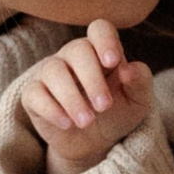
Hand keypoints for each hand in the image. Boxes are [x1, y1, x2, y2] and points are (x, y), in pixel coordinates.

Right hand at [21, 19, 154, 173]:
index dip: (105, 40)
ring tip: (87, 122)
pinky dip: (51, 109)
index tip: (112, 62)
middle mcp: (73, 56)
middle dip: (92, 79)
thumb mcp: (138, 100)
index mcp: (101, 50)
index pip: (99, 29)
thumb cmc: (118, 113)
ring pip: (53, 71)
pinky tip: (68, 124)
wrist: (95, 143)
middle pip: (77, 50)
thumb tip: (129, 70)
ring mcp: (51, 73)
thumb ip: (140, 80)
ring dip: (72, 97)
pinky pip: (34, 94)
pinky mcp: (33, 95)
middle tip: (104, 106)